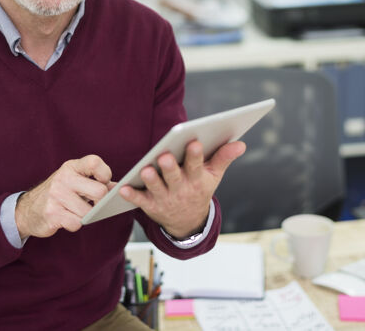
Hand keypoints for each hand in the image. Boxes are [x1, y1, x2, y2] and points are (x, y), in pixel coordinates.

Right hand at [15, 155, 112, 238]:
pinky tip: (66, 218)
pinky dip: (74, 224)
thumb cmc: (59, 194)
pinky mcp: (51, 213)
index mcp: (72, 167)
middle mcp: (63, 178)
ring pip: (88, 211)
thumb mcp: (75, 181)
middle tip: (91, 204)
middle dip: (99, 202)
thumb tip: (120, 188)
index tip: (102, 182)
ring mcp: (56, 195)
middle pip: (99, 191)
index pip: (95, 162)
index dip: (105, 174)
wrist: (27, 210)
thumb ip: (97, 182)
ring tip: (75, 211)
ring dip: (85, 216)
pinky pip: (76, 223)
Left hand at [119, 140, 245, 238]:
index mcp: (197, 180)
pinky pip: (140, 201)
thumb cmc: (199, 188)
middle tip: (164, 156)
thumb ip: (224, 157)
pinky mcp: (151, 206)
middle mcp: (181, 190)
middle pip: (174, 178)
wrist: (188, 222)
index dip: (196, 155)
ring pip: (157, 189)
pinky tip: (123, 189)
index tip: (195, 142)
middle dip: (170, 168)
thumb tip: (240, 143)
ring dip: (151, 181)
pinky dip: (132, 196)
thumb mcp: (214, 176)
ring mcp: (165, 199)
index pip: (197, 166)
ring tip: (145, 170)